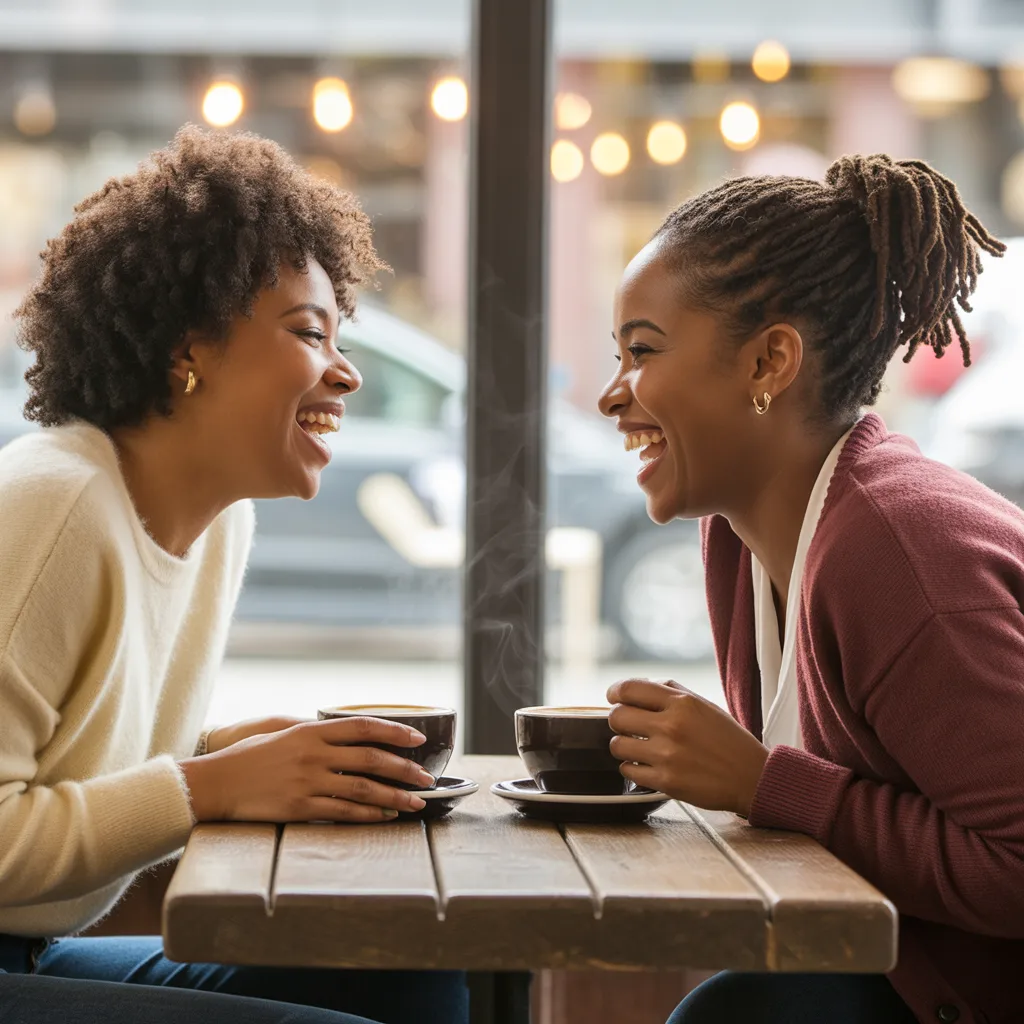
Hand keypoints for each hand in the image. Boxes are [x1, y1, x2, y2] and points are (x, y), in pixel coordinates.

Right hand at [179, 717, 434, 823]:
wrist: (214, 783)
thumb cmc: (248, 757)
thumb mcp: (283, 733)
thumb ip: (314, 732)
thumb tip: (346, 732)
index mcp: (311, 731)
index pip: (363, 726)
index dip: (394, 732)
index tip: (418, 739)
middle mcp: (313, 754)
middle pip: (371, 759)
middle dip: (405, 769)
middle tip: (427, 777)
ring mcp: (308, 782)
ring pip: (363, 788)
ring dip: (396, 796)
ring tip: (418, 802)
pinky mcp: (299, 808)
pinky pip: (343, 812)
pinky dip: (369, 814)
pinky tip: (387, 816)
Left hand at [607, 678, 768, 816]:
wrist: (752, 777)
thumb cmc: (729, 741)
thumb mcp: (705, 705)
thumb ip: (672, 692)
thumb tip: (640, 686)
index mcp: (682, 703)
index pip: (628, 689)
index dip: (614, 692)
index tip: (614, 698)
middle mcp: (672, 726)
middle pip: (616, 717)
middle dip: (619, 721)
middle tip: (628, 726)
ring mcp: (667, 755)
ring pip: (617, 745)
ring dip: (624, 746)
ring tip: (638, 748)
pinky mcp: (665, 782)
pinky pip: (627, 771)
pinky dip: (633, 768)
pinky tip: (647, 766)